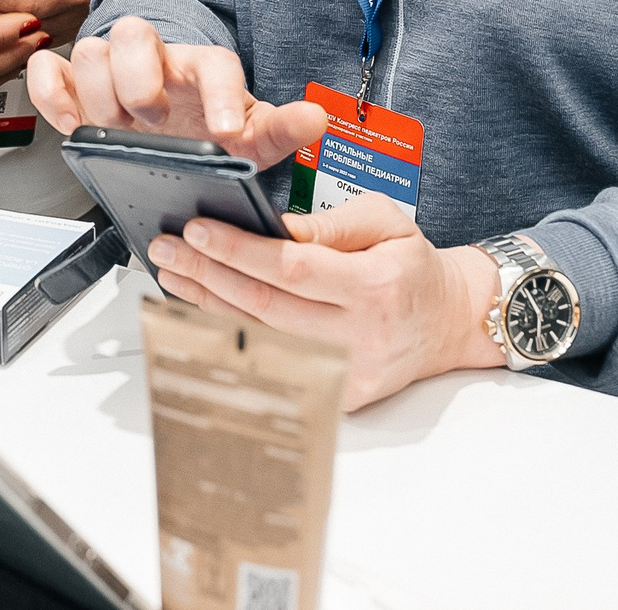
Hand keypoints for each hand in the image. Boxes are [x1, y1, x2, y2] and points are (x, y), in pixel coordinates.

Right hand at [26, 16, 326, 167]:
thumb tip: (315, 119)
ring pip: (91, 48)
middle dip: (139, 80)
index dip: (221, 96)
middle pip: (135, 33)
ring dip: (96, 93)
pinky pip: (51, 71)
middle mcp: (156, 60)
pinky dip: (51, 93)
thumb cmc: (209, 131)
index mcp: (203, 68)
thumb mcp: (251, 139)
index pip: (214, 63)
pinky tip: (68, 122)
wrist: (175, 138)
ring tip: (110, 131)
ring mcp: (113, 70)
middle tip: (150, 122)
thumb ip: (281, 131)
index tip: (225, 134)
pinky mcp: (76, 87)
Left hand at [146, 196, 502, 410]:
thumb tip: (274, 229)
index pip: (290, 268)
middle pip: (265, 306)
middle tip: (168, 250)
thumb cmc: (412, 266)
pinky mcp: (339, 396)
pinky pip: (276, 361)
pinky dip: (237, 336)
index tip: (198, 230)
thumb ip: (331, 224)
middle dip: (207, 274)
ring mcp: (348, 371)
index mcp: (373, 285)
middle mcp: (360, 334)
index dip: (238, 251)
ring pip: (262, 338)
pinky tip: (207, 312)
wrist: (448, 322)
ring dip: (209, 305)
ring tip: (176, 275)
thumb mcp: (386, 222)